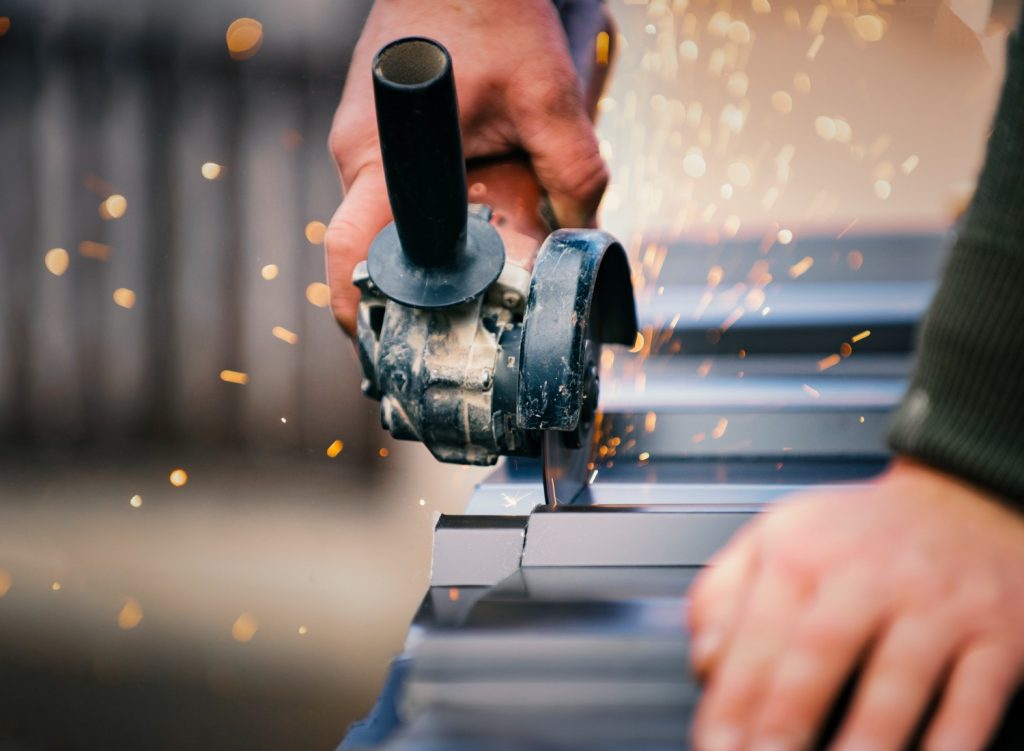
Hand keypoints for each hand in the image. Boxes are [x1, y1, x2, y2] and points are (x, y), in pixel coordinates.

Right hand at [326, 0, 607, 332]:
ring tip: (481, 269)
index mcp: (383, 157)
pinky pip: (397, 195)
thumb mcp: (548, 93)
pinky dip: (430, 218)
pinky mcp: (379, 137)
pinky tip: (472, 219)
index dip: (359, 309)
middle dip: (418, 291)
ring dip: (432, 250)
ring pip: (390, 223)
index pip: (350, 252)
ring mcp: (364, 146)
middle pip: (375, 249)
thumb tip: (586, 235)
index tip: (384, 348)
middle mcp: (360, 157)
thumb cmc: (489, 8)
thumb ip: (576, 169)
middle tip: (465, 319)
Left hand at [688, 459, 1023, 750]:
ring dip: (863, 743)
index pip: (758, 633)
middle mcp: (868, 574)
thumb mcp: (777, 536)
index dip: (732, 699)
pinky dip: (950, 743)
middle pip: (819, 652)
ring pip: (896, 681)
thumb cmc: (859, 534)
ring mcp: (937, 603)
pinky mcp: (997, 632)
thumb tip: (704, 660)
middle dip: (785, 721)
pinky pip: (974, 697)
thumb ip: (725, 593)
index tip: (716, 745)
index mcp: (803, 552)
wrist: (965, 498)